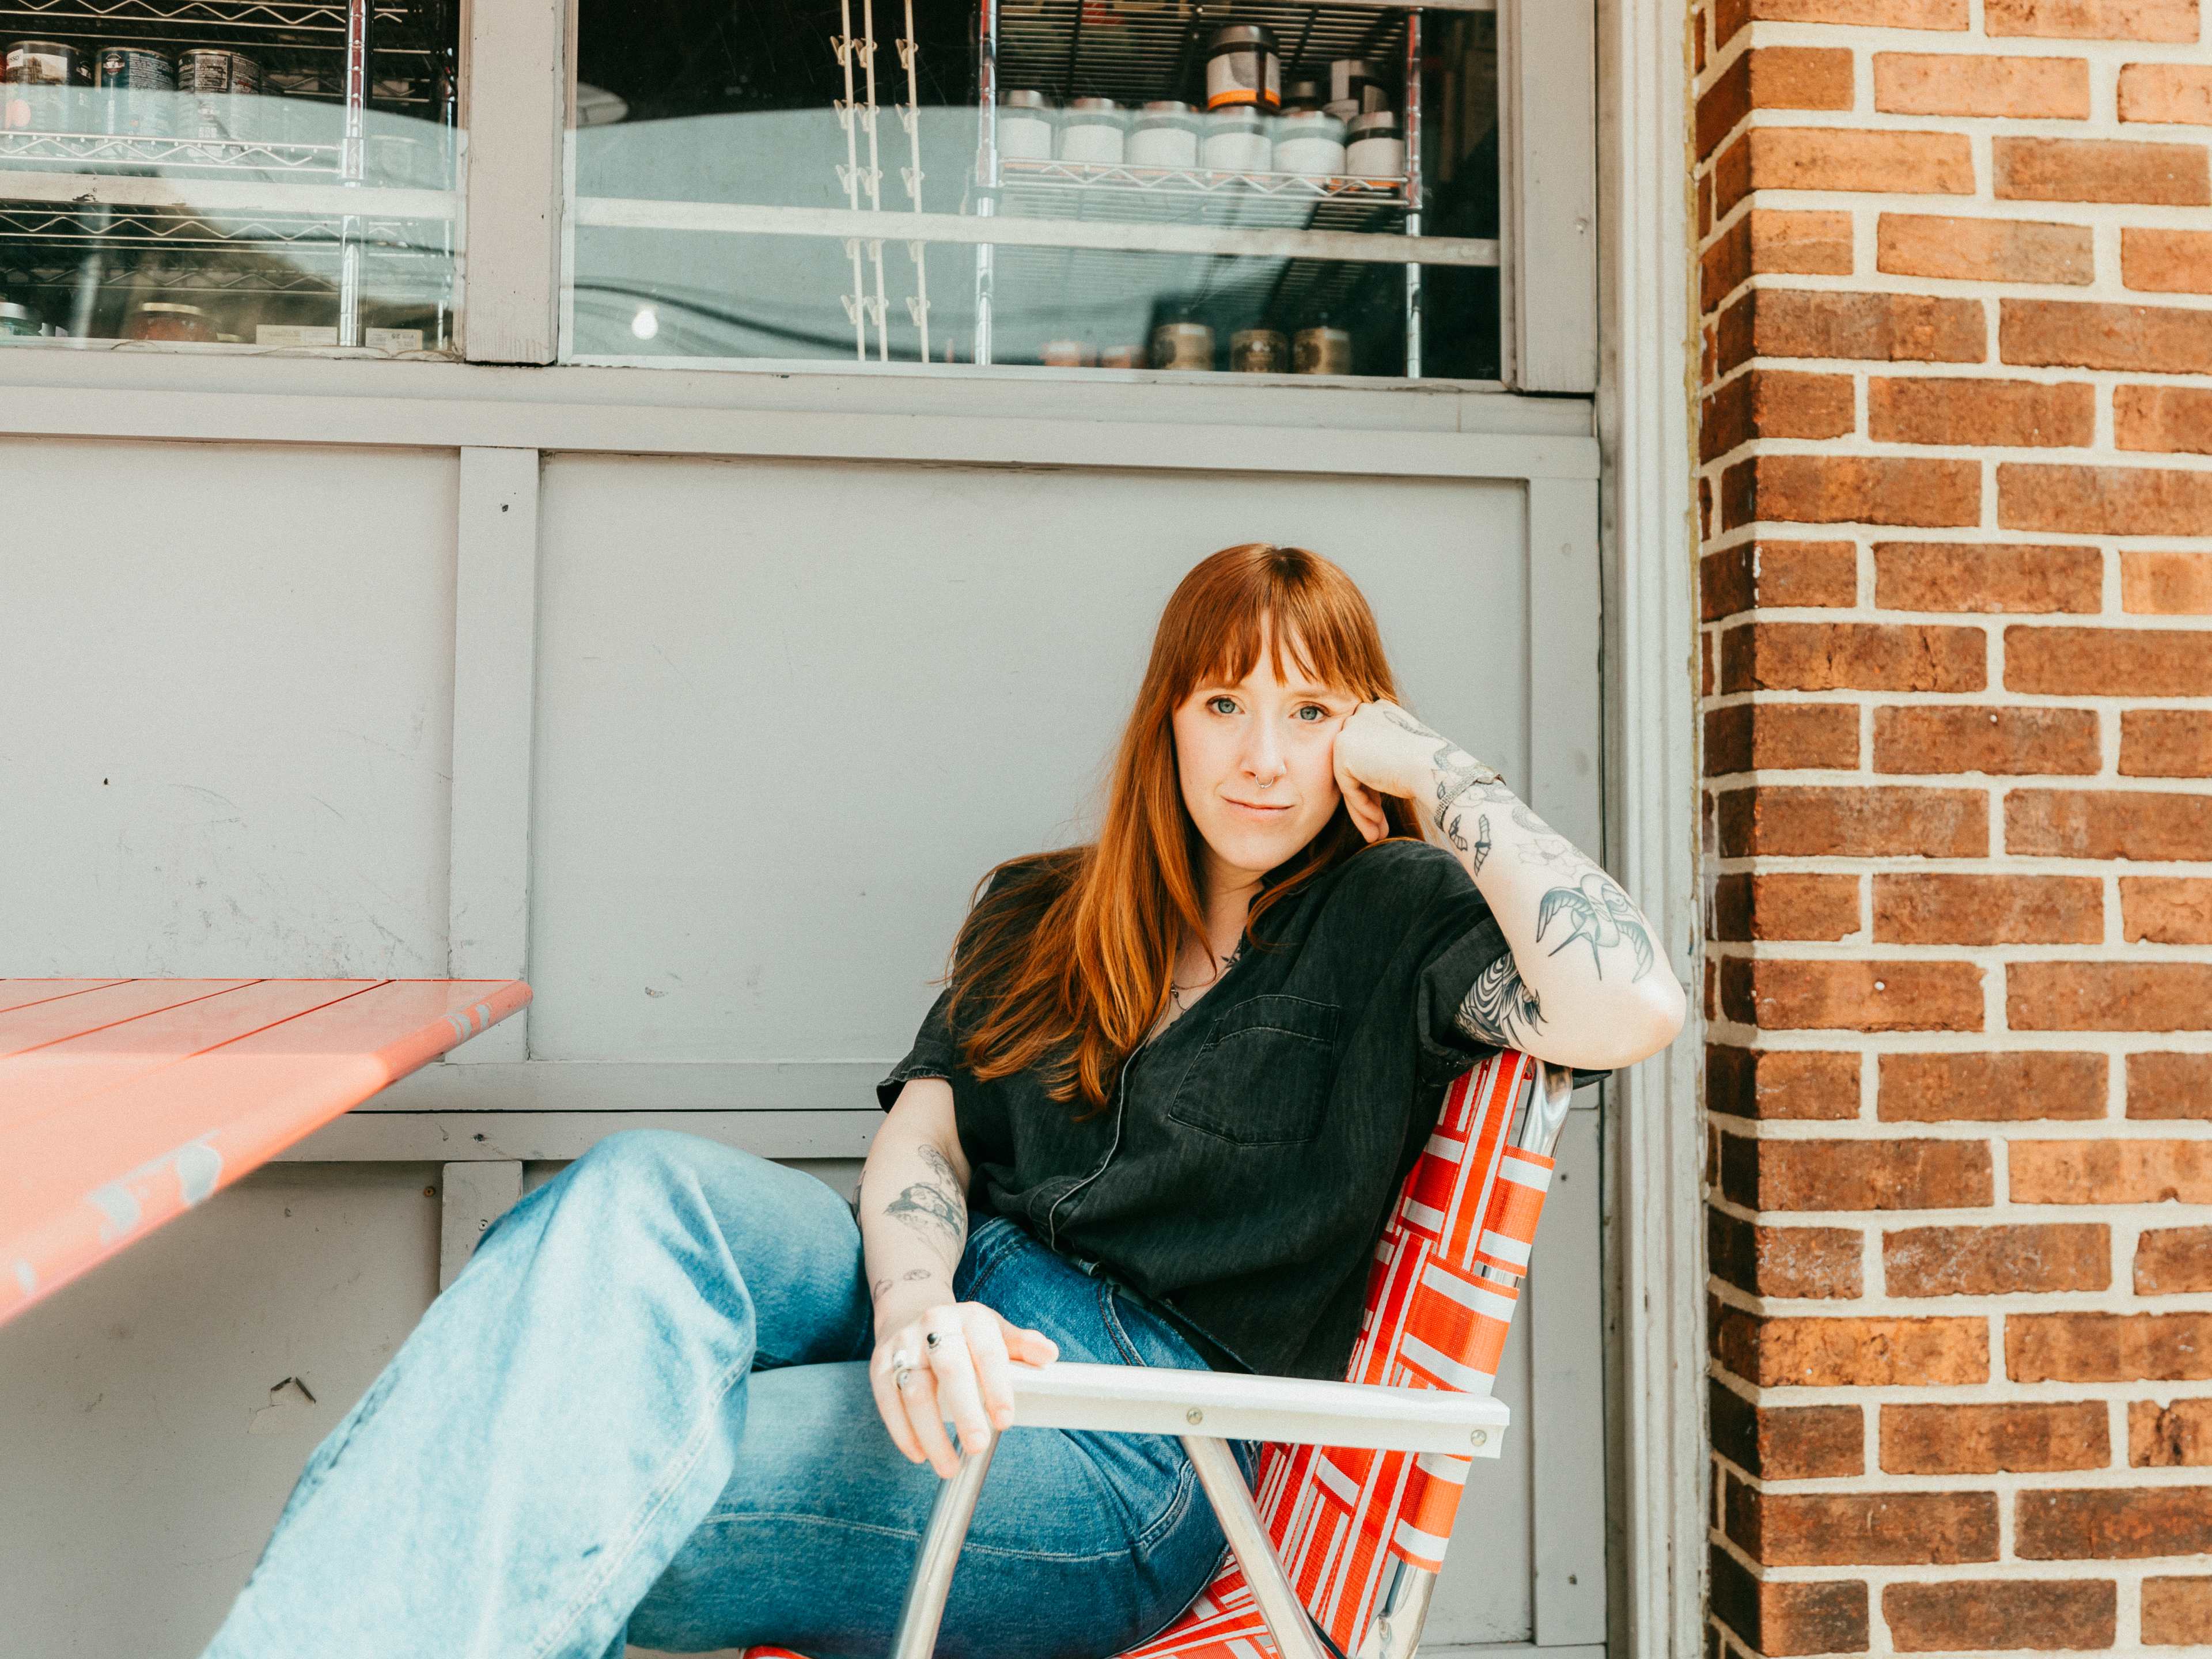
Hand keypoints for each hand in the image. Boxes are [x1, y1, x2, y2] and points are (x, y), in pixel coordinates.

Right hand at [870, 1301, 1058, 1477]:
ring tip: (949, 1467)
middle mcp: (935, 1325)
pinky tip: (918, 1454)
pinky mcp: (879, 1365)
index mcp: (971, 1317)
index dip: (997, 1387)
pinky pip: (888, 1401)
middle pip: (950, 1369)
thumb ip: (1022, 1346)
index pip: (988, 1352)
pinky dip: (902, 1432)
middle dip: (965, 1411)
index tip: (1005, 1421)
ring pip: (915, 1391)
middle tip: (978, 1446)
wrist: (910, 1311)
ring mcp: (904, 1345)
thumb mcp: (995, 1331)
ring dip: (931, 1434)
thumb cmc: (963, 1333)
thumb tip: (1049, 1355)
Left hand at [1334, 701, 1489, 843]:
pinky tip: (1377, 821)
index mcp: (1379, 711)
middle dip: (1368, 799)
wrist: (1436, 767)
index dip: (1373, 783)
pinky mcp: (1343, 750)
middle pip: (1356, 765)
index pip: (1368, 752)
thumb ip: (1382, 760)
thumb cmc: (1432, 766)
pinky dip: (1362, 806)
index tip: (1382, 807)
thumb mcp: (1404, 756)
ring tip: (1376, 834)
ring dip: (1364, 809)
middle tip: (1378, 824)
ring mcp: (1351, 729)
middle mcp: (1362, 714)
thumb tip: (1365, 783)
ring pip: (1350, 778)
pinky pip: (1348, 787)